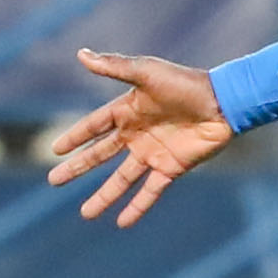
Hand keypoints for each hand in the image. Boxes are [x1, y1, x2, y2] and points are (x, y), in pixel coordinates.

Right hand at [43, 50, 235, 225]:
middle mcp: (137, 134)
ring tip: (86, 214)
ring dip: (104, 196)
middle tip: (54, 181)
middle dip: (78, 168)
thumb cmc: (185, 83)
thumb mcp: (146, 73)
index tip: (54, 150)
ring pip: (122, 179)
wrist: (223, 103)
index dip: (75, 137)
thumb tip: (80, 54)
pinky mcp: (171, 168)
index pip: (94, 126)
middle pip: (101, 155)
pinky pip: (150, 191)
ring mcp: (153, 153)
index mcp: (128, 110)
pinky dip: (137, 207)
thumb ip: (114, 67)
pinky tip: (122, 223)